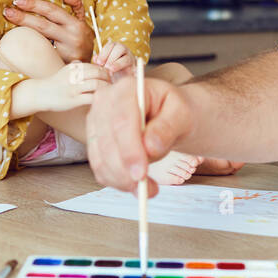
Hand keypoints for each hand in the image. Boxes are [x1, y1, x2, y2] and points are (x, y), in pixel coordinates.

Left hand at [4, 0, 91, 62]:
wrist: (88, 67)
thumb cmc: (83, 41)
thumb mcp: (83, 22)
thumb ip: (76, 4)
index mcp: (76, 25)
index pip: (52, 10)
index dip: (34, 4)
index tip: (18, 1)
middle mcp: (72, 38)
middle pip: (43, 25)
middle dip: (23, 17)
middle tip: (7, 11)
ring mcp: (66, 52)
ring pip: (40, 40)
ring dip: (22, 31)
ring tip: (9, 25)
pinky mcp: (59, 64)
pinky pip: (41, 53)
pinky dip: (29, 46)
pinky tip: (16, 42)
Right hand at [32, 61, 109, 112]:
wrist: (39, 94)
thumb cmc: (54, 84)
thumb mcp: (64, 71)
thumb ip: (74, 67)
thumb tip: (82, 62)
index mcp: (74, 68)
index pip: (95, 66)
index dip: (105, 71)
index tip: (110, 77)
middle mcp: (74, 76)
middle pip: (99, 73)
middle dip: (108, 78)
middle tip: (113, 84)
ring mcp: (74, 88)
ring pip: (97, 85)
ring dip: (106, 88)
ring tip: (110, 92)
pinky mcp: (74, 100)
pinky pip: (92, 98)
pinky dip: (99, 98)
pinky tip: (102, 100)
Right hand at [85, 71, 194, 196]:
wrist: (168, 115)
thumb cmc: (174, 111)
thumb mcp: (181, 114)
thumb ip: (167, 128)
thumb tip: (150, 147)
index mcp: (126, 89)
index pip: (121, 121)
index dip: (129, 150)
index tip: (140, 174)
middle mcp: (104, 103)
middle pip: (107, 143)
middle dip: (125, 171)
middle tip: (148, 189)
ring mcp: (96, 123)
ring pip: (101, 160)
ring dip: (122, 181)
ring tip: (149, 189)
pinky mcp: (95, 143)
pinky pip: (100, 169)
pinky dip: (118, 182)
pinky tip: (137, 185)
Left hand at [94, 41, 133, 74]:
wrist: (121, 76)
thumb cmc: (110, 68)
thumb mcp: (103, 63)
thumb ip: (99, 61)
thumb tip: (95, 59)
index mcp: (114, 46)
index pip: (110, 46)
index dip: (104, 54)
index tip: (99, 62)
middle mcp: (124, 50)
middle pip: (120, 48)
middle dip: (111, 58)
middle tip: (105, 66)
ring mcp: (131, 58)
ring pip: (126, 58)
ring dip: (118, 64)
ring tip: (111, 71)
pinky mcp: (135, 68)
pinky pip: (134, 68)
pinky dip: (128, 72)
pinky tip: (121, 76)